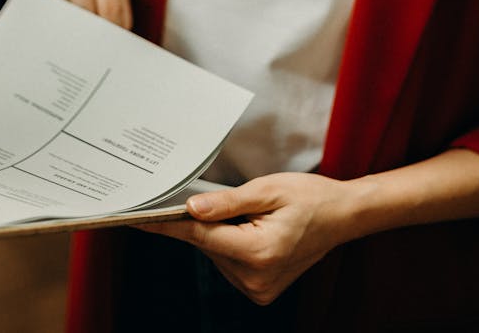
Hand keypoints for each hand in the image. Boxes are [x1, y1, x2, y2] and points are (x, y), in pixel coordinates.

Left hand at [138, 172, 349, 304]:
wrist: (342, 217)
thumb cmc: (309, 197)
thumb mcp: (267, 189)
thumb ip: (227, 203)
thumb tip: (190, 208)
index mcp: (258, 252)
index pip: (199, 235)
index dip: (166, 224)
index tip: (136, 217)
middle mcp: (255, 278)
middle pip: (207, 243)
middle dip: (205, 219)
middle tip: (220, 197)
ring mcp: (258, 289)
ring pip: (216, 253)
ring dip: (221, 231)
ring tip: (250, 213)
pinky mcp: (260, 290)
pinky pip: (229, 262)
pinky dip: (230, 243)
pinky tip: (251, 228)